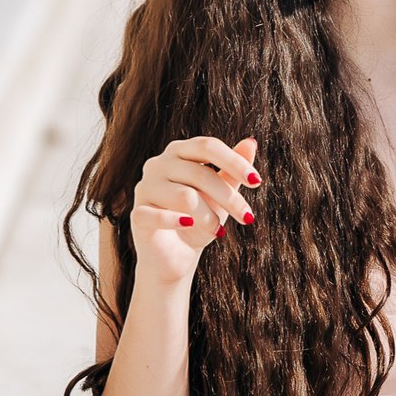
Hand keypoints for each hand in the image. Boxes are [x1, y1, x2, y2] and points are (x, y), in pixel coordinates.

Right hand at [129, 135, 259, 288]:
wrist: (178, 254)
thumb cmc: (202, 216)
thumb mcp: (222, 191)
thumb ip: (233, 167)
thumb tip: (251, 141)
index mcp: (179, 151)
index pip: (208, 146)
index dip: (234, 162)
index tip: (257, 182)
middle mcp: (158, 164)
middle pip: (200, 173)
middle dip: (229, 198)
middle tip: (248, 217)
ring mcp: (144, 188)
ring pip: (185, 197)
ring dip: (208, 217)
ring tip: (218, 230)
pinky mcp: (137, 214)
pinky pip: (158, 215)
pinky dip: (178, 222)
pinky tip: (189, 226)